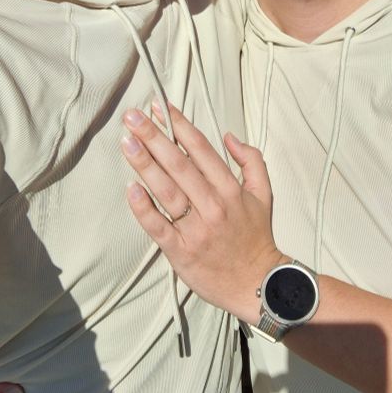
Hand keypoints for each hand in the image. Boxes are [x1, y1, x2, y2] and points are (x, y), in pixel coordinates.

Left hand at [122, 102, 286, 323]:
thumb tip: (229, 137)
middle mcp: (213, 205)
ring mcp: (196, 229)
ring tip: (127, 142)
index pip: (201, 149)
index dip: (179, 126)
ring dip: (145, 164)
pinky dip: (143, 208)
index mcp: (231, 189)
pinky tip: (130, 188)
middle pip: (179, 165)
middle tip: (133, 117)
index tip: (160, 108)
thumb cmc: (256, 238)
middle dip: (155, 137)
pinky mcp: (181, 251)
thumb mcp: (264, 194)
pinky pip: (159, 226)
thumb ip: (251, 161)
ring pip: (167, 191)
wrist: (258, 285)